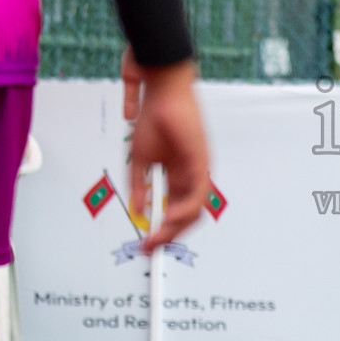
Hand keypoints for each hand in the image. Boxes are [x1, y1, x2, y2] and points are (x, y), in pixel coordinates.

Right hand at [122, 51, 210, 249]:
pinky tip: (168, 218)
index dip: (161, 227)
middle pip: (186, 214)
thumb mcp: (139, 159)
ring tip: (157, 239)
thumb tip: (137, 210)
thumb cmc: (152, 118)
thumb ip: (139, 186)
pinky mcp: (202, 162)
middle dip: (168, 235)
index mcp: (177, 173)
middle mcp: (191, 174)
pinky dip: (182, 211)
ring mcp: (199, 169)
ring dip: (174, 228)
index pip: (174, 208)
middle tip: (150, 249)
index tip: (145, 243)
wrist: (161, 91)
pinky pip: (197, 196)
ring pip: (193, 210)